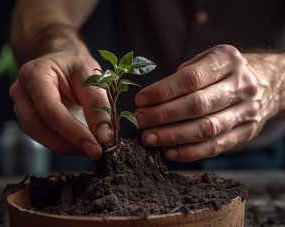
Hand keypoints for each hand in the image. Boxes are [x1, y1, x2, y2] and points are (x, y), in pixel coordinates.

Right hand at [9, 50, 112, 158]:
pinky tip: (79, 145)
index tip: (95, 147)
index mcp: (35, 73)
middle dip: (69, 143)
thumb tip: (104, 136)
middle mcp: (21, 90)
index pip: (50, 109)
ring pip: (37, 134)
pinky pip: (41, 136)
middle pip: (38, 125)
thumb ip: (98, 104)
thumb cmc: (76, 65)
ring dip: (65, 147)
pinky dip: (62, 143)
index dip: (72, 132)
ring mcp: (20, 105)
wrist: (62, 61)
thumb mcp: (92, 76)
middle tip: (96, 151)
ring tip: (90, 149)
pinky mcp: (27, 117)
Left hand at [134, 44, 278, 161]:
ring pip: (206, 129)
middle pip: (197, 105)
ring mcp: (247, 111)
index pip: (191, 78)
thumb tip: (150, 100)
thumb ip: (183, 75)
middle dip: (163, 115)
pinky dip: (190, 152)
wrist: (266, 81)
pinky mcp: (247, 132)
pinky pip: (216, 146)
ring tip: (149, 138)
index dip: (163, 91)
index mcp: (227, 60)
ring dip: (173, 136)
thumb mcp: (207, 59)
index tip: (140, 100)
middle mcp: (241, 85)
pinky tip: (169, 151)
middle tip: (140, 120)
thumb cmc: (223, 71)